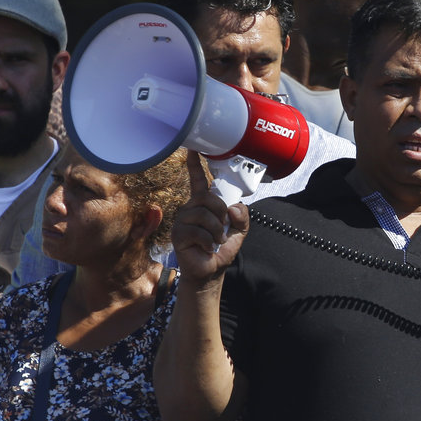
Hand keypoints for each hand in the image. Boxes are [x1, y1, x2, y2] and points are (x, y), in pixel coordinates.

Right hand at [172, 151, 248, 284]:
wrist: (211, 271)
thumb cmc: (221, 249)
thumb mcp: (240, 230)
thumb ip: (243, 216)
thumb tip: (233, 208)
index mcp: (203, 204)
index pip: (198, 181)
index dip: (195, 165)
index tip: (194, 149)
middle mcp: (190, 209)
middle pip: (206, 197)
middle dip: (221, 212)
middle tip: (224, 228)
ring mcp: (182, 221)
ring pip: (203, 214)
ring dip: (216, 231)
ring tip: (216, 241)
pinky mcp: (178, 234)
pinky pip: (197, 231)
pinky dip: (208, 242)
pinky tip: (207, 248)